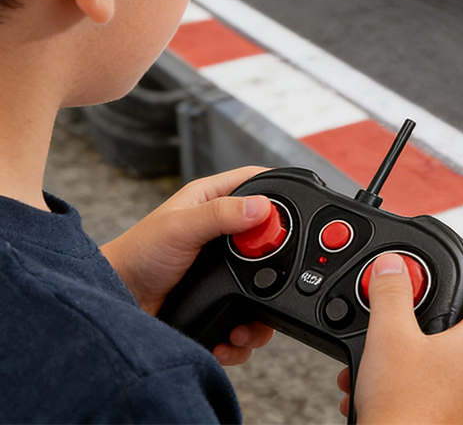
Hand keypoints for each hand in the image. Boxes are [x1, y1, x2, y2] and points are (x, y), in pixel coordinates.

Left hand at [100, 166, 275, 364]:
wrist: (114, 305)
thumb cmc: (135, 256)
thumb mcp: (179, 227)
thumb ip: (220, 214)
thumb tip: (261, 207)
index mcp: (213, 201)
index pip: (257, 184)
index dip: (277, 193)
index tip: (291, 215)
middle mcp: (222, 233)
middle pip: (269, 238)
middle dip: (276, 261)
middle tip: (273, 276)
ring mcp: (223, 269)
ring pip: (264, 282)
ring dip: (262, 308)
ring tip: (248, 322)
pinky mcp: (220, 300)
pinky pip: (248, 316)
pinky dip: (245, 332)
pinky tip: (231, 336)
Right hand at [339, 253, 462, 423]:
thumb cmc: (402, 411)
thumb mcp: (388, 335)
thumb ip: (391, 291)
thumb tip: (393, 266)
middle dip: (438, 325)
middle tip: (410, 324)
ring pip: (458, 366)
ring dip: (425, 358)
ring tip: (388, 364)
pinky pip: (451, 395)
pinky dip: (425, 386)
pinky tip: (391, 391)